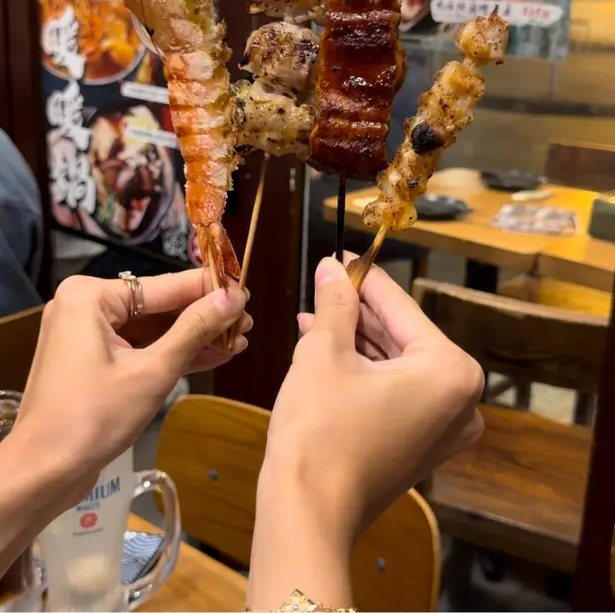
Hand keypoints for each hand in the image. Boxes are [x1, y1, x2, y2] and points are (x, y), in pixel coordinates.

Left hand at [15, 270, 249, 497]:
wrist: (42, 472)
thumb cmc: (93, 418)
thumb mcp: (153, 372)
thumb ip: (195, 329)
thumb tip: (235, 297)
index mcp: (90, 296)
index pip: (164, 286)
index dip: (208, 290)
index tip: (246, 291)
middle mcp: (84, 304)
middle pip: (158, 305)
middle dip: (203, 318)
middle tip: (246, 325)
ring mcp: (84, 331)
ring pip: (151, 327)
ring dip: (191, 337)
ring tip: (237, 342)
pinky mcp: (89, 357)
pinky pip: (137, 345)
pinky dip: (169, 353)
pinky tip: (210, 356)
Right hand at [247, 256, 481, 608]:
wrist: (307, 514)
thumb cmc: (319, 431)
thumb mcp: (324, 352)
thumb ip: (337, 302)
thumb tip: (333, 267)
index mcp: (451, 371)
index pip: (401, 307)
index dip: (364, 277)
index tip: (340, 255)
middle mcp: (462, 400)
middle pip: (402, 336)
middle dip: (358, 311)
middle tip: (324, 284)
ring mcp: (445, 428)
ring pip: (396, 364)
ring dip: (356, 340)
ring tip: (314, 316)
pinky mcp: (423, 446)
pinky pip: (396, 392)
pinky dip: (364, 371)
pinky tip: (325, 349)